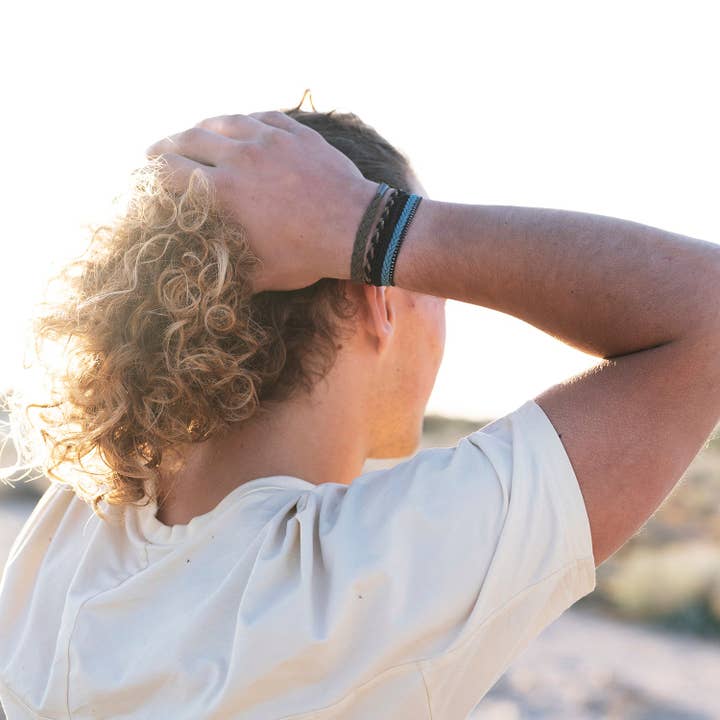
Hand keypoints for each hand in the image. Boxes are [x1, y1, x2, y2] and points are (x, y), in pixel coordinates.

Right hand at [145, 111, 377, 292]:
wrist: (356, 227)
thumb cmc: (307, 255)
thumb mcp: (262, 275)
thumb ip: (228, 275)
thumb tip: (204, 290)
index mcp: (224, 191)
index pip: (170, 171)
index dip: (150, 173)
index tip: (142, 178)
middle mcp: (239, 157)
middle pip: (187, 138)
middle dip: (165, 146)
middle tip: (154, 154)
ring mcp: (268, 138)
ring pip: (221, 121)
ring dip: (199, 128)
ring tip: (190, 134)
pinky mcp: (293, 131)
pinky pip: (257, 117)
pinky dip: (240, 122)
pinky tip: (236, 126)